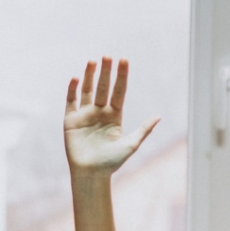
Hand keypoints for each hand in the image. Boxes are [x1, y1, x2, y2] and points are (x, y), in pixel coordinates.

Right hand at [64, 58, 158, 176]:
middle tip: (108, 56)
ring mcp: (85, 115)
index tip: (124, 60)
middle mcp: (99, 112)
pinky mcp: (70, 121)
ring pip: (87, 91)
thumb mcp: (130, 145)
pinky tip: (76, 78)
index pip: (119, 92)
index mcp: (114, 116)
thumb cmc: (111, 163)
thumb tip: (159, 116)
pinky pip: (71, 102)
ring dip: (89, 76)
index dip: (121, 76)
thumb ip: (143, 130)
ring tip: (93, 61)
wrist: (91, 174)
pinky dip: (72, 90)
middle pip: (103, 87)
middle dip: (106, 72)